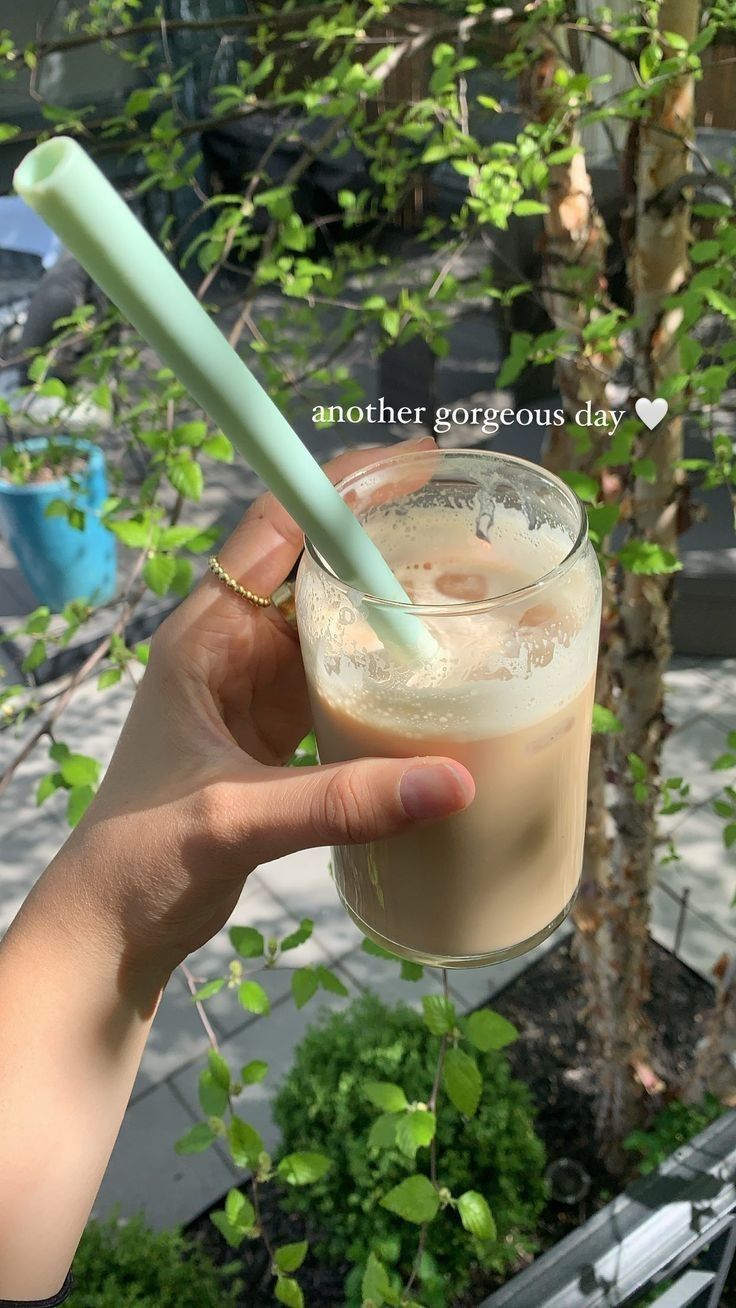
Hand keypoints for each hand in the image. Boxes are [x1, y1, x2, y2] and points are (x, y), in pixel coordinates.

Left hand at [58, 438, 474, 986]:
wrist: (113, 925)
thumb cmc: (142, 857)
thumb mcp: (234, 819)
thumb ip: (339, 800)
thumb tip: (455, 782)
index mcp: (204, 635)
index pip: (278, 527)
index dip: (345, 486)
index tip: (420, 461)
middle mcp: (232, 647)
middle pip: (315, 566)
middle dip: (385, 540)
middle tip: (469, 527)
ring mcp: (256, 689)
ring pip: (333, 623)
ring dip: (389, 605)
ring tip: (468, 588)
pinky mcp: (278, 731)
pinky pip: (339, 678)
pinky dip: (383, 668)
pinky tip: (435, 674)